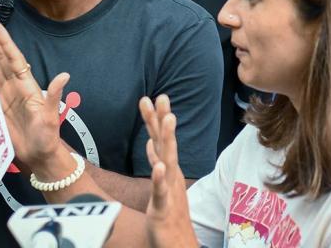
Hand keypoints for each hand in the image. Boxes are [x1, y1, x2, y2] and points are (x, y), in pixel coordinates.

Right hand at [0, 16, 69, 169]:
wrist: (38, 156)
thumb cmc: (47, 137)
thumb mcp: (51, 115)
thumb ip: (53, 95)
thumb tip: (64, 76)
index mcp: (26, 85)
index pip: (13, 58)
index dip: (4, 41)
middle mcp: (13, 87)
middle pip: (0, 58)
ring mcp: (2, 96)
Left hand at [140, 95, 198, 247]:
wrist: (179, 244)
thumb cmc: (169, 213)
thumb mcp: (160, 182)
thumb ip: (156, 162)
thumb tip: (150, 142)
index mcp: (168, 169)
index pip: (161, 139)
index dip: (156, 119)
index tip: (151, 98)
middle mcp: (171, 176)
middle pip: (166, 143)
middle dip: (163, 119)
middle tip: (161, 96)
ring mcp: (169, 191)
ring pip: (168, 161)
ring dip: (168, 139)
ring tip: (168, 119)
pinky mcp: (163, 209)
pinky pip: (161, 192)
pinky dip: (160, 178)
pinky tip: (158, 166)